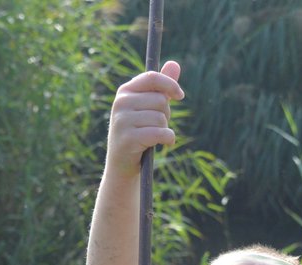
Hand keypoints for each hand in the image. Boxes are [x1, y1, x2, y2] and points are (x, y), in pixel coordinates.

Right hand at [106, 61, 182, 177]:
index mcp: (125, 91)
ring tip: (154, 137)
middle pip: (160, 100)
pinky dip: (167, 139)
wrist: (123, 164)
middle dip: (166, 114)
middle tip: (156, 126)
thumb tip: (175, 64)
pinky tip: (162, 144)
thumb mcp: (148, 107)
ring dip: (165, 129)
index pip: (151, 77)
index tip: (180, 95)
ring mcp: (123, 121)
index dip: (169, 84)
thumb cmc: (138, 132)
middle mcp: (121, 103)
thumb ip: (161, 87)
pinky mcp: (129, 138)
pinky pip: (160, 133)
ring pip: (161, 117)